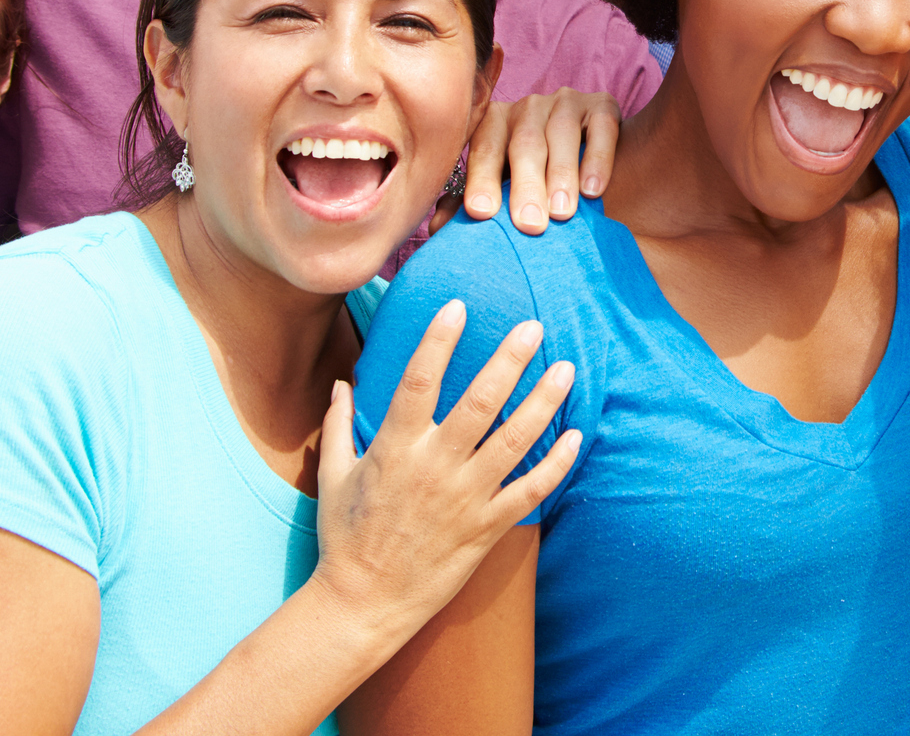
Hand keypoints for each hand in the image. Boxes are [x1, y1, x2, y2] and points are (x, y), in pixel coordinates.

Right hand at [310, 303, 577, 647]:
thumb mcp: (333, 475)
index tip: (458, 306)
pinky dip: (556, 465)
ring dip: (543, 403)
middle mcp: (434, 468)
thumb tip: (341, 384)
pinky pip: (529, 492)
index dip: (439, 341)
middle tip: (534, 326)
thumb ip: (337, 425)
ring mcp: (464, 499)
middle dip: (509, 361)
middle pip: (479, 403)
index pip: (419, 381)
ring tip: (566, 370)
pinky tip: (576, 437)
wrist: (362, 605)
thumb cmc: (345, 537)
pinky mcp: (485, 529)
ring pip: (514, 442)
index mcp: (395, 448)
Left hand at [461, 89, 621, 234]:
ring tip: (562, 213)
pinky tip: (593, 190)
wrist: (584, 155)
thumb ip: (469, 203)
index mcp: (494, 122)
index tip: (481, 213)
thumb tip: (438, 229)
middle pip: (524, 143)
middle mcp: (527, 107)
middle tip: (529, 224)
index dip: (481, 179)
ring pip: (561, 134)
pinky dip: (597, 158)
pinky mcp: (602, 104)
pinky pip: (601, 127)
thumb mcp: (501, 186)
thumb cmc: (530, 177)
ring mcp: (565, 102)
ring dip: (561, 176)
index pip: (484, 149)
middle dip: (526, 185)